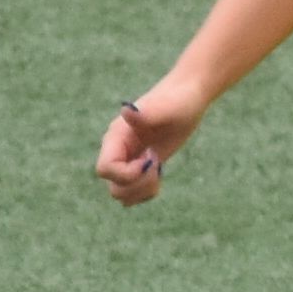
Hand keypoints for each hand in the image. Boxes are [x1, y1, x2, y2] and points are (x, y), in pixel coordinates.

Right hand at [98, 89, 197, 206]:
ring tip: (158, 172)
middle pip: (113, 186)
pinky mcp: (139, 168)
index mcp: (116, 136)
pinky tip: (159, 176)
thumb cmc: (178, 100)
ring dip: (141, 191)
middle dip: (137, 185)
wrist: (187, 98)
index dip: (127, 174)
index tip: (150, 160)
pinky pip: (132, 193)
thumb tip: (126, 110)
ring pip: (120, 193)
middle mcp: (117, 150)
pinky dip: (146, 193)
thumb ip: (145, 114)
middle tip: (157, 167)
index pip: (105, 169)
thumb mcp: (166, 108)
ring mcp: (127, 160)